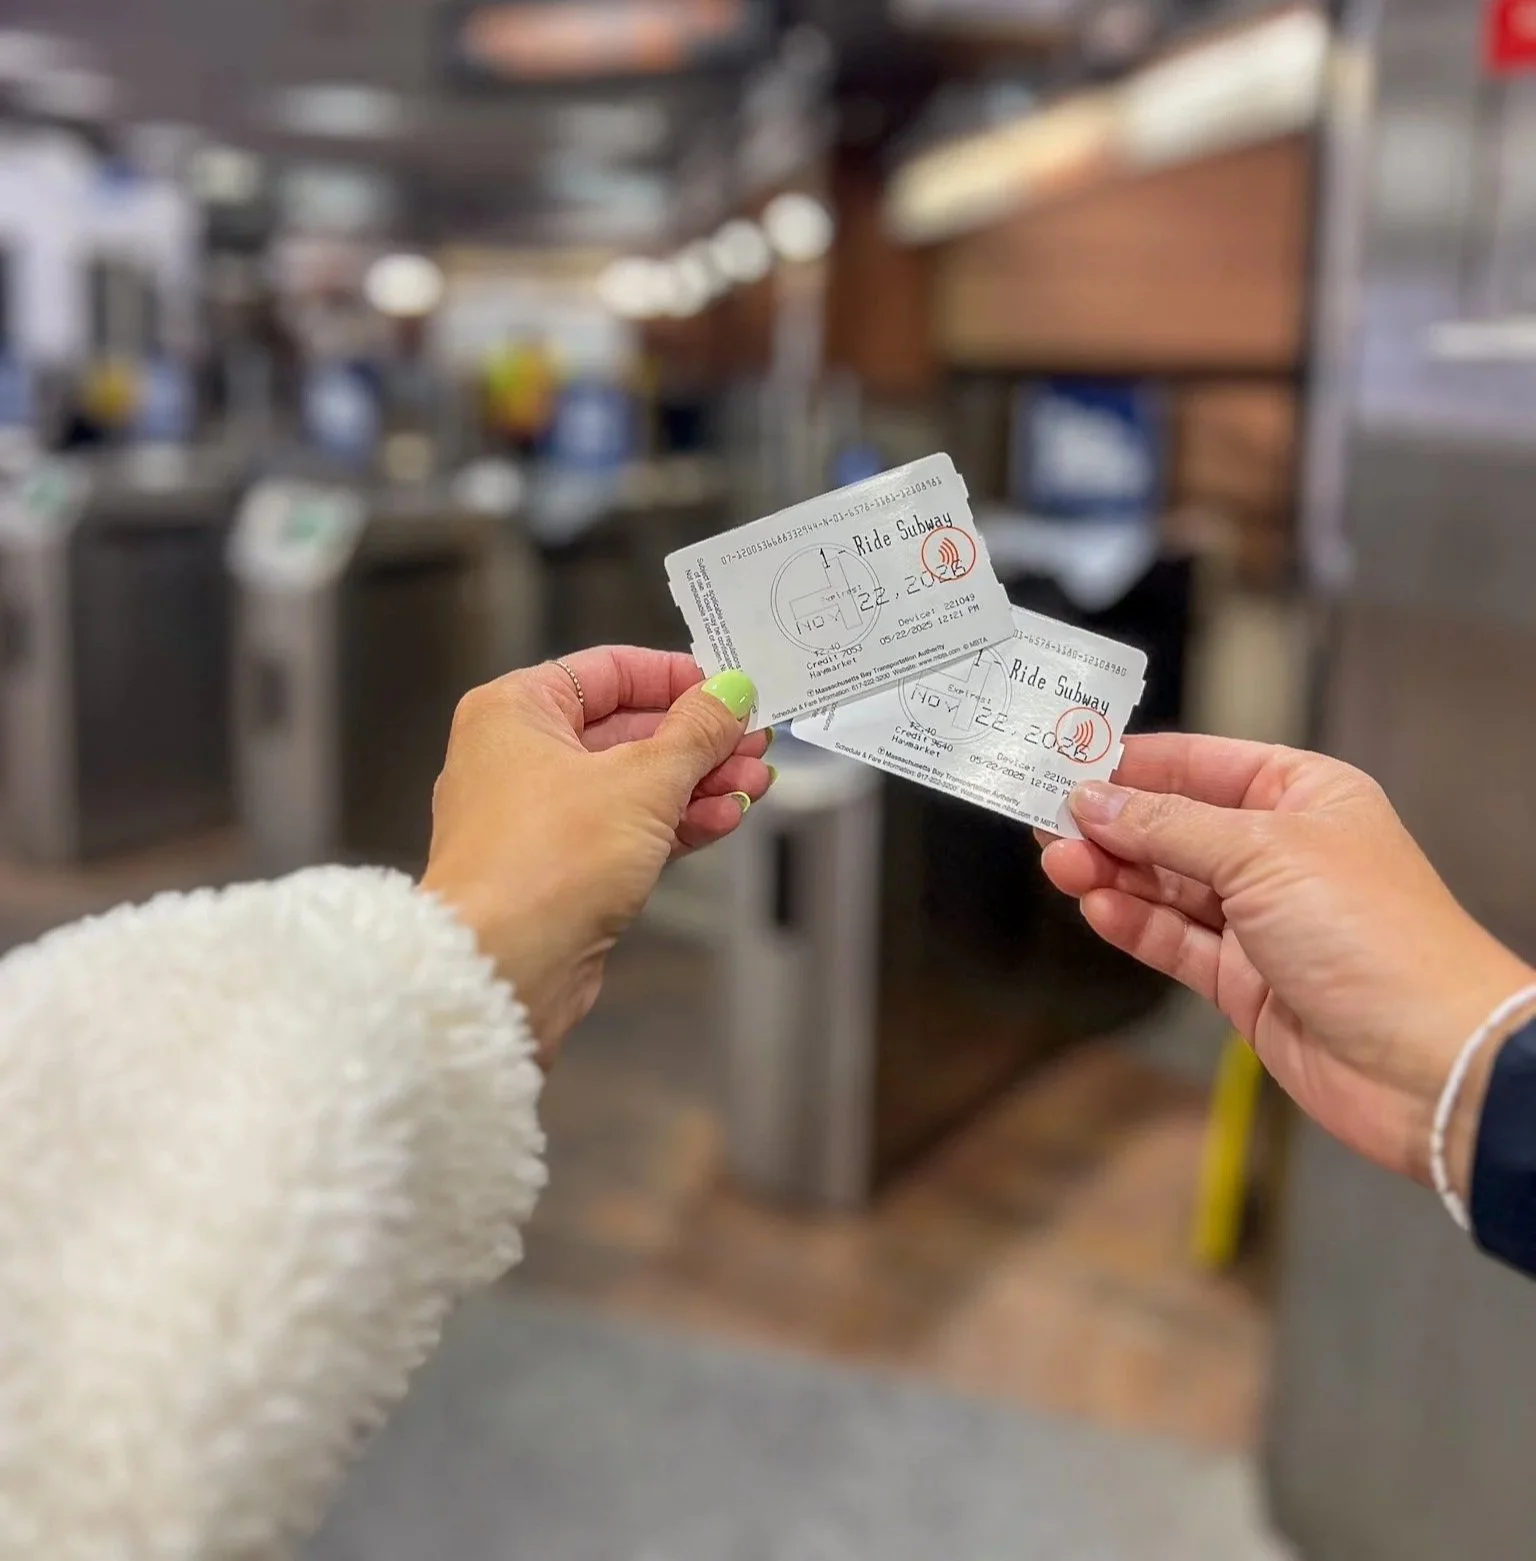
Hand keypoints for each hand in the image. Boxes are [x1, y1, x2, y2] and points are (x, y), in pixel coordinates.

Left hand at [421, 648, 771, 1066]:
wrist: (503, 968)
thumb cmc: (541, 864)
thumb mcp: (641, 782)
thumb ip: (695, 733)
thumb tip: (729, 695)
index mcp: (515, 711)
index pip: (608, 671)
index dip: (675, 678)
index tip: (728, 690)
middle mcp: (517, 757)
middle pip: (626, 729)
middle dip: (698, 740)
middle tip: (754, 741)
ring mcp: (538, 816)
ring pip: (632, 783)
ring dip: (697, 783)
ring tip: (754, 783)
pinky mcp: (560, 868)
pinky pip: (627, 829)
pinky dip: (675, 823)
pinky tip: (724, 818)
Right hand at [1039, 735, 1534, 1192]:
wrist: (1425, 1062)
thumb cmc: (1376, 936)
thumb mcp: (1262, 853)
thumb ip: (1168, 826)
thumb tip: (1095, 800)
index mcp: (1304, 797)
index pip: (1202, 763)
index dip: (1135, 763)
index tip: (1068, 760)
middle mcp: (1281, 852)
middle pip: (1174, 825)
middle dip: (1111, 823)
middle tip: (1047, 822)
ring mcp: (1261, 919)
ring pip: (1166, 885)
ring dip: (1112, 874)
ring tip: (1060, 865)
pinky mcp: (1243, 980)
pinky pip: (1174, 940)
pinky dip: (1133, 924)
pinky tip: (1097, 908)